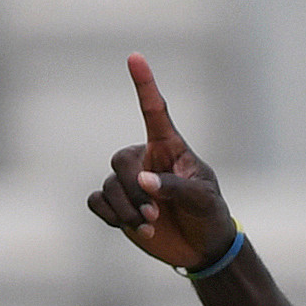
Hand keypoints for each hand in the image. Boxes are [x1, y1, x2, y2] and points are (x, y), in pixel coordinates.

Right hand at [85, 52, 234, 271]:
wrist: (202, 248)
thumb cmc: (209, 215)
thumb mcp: (203, 199)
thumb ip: (176, 188)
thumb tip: (144, 182)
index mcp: (170, 148)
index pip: (154, 111)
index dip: (144, 84)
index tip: (135, 57)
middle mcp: (146, 160)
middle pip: (121, 161)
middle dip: (133, 190)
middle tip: (154, 214)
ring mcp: (130, 182)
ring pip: (109, 186)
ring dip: (126, 210)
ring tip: (151, 225)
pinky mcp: (118, 205)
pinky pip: (96, 201)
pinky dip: (110, 216)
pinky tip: (131, 226)